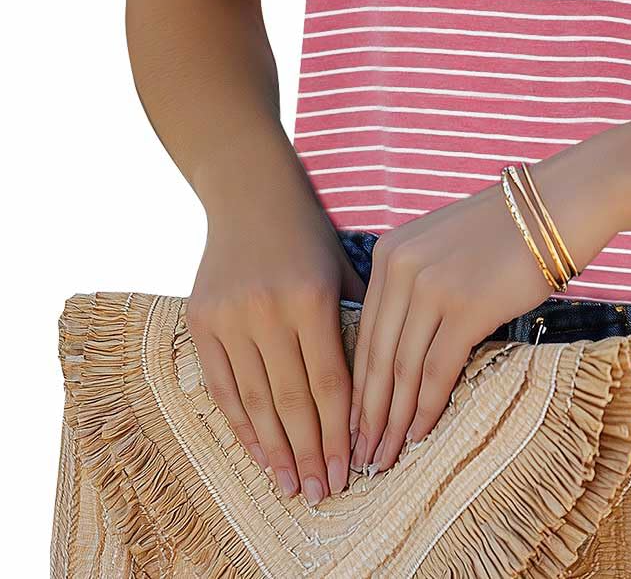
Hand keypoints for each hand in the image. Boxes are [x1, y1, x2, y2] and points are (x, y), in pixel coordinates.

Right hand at [187, 201, 367, 504]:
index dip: (339, 431)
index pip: (329, 382)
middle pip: (291, 401)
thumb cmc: (308, 233)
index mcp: (311, 298)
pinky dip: (240, 424)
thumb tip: (376, 389)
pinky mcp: (201, 322)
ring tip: (291, 485)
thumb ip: (357, 323)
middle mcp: (267, 310)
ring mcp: (230, 318)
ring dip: (275, 450)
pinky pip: (222, 386)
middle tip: (323, 491)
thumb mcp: (343, 268)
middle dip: (310, 452)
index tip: (351, 469)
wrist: (249, 192)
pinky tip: (259, 451)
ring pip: (254, 401)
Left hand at [349, 151, 612, 475]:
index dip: (357, 384)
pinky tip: (419, 434)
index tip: (351, 422)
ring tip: (385, 457)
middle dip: (368, 414)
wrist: (556, 207)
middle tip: (360, 456)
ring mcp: (432, 287)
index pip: (365, 332)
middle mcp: (401, 267)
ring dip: (393, 421)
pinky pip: (436, 370)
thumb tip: (401, 345)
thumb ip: (414, 283)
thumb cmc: (505, 231)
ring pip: (402, 370)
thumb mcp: (442, 247)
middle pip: (377, 356)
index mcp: (389, 252)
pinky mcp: (466, 308)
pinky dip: (425, 408)